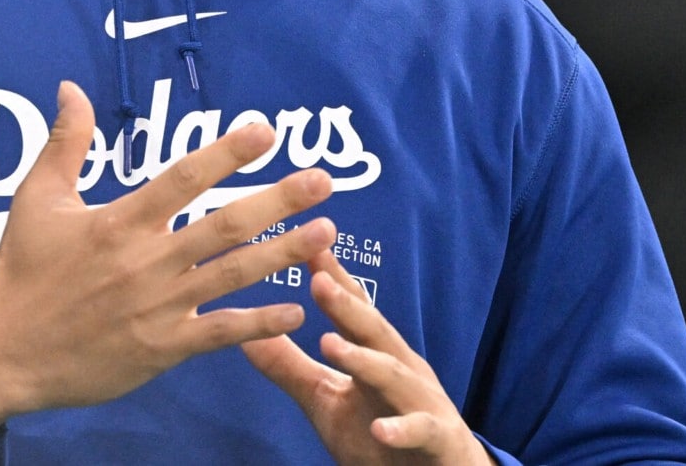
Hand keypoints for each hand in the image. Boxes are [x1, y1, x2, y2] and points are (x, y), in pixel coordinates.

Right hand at [0, 81, 337, 449]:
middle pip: (225, 224)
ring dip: (285, 254)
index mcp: (118, 221)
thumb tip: (71, 88)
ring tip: (326, 233)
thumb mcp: (35, 200)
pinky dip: (260, 322)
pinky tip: (297, 309)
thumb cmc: (19, 273)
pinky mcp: (162, 348)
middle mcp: (146, 261)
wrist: (4, 353)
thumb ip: (64, 144)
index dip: (227, 153)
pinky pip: (221, 332)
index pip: (183, 178)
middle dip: (279, 200)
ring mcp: (158, 307)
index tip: (266, 131)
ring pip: (233, 275)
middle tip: (323, 180)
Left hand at [243, 250, 490, 463]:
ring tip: (331, 345)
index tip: (307, 245)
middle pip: (374, 332)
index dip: (332, 279)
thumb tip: (247, 336)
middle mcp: (403, 369)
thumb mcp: (327, 400)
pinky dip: (402, 429)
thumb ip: (291, 368)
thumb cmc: (379, 436)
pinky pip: (421, 431)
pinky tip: (382, 429)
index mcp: (377, 354)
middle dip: (347, 305)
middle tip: (318, 280)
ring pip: (394, 375)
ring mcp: (424, 402)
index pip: (353, 311)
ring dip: (364, 360)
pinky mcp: (438, 439)